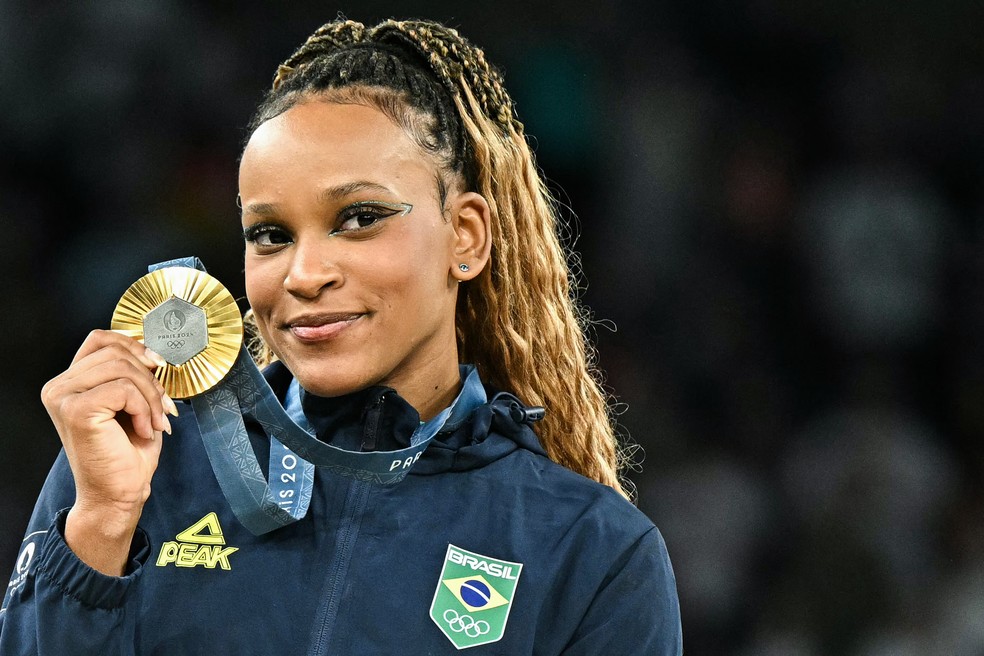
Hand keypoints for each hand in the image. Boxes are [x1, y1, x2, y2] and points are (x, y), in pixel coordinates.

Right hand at [40, 329, 178, 573]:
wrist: (120, 493)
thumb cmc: (127, 452)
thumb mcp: (134, 402)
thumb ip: (132, 373)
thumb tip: (153, 351)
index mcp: (71, 381)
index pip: (101, 339)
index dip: (134, 345)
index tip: (158, 365)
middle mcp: (59, 387)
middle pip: (115, 352)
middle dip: (150, 378)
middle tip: (163, 408)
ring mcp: (63, 398)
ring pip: (121, 368)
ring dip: (150, 395)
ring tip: (155, 421)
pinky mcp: (76, 410)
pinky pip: (123, 389)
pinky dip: (143, 407)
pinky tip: (143, 430)